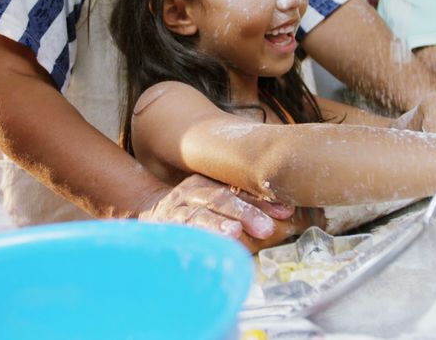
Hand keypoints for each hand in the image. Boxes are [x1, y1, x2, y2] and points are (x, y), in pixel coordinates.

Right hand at [137, 174, 295, 243]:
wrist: (148, 212)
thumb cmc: (192, 206)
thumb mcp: (214, 196)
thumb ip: (246, 202)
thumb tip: (287, 211)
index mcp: (206, 182)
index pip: (237, 188)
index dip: (261, 200)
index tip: (284, 212)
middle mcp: (190, 194)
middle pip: (218, 199)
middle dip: (243, 212)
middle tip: (265, 228)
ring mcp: (174, 213)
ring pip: (196, 217)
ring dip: (215, 225)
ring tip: (233, 234)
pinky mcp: (165, 232)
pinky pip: (178, 237)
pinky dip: (190, 243)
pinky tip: (202, 252)